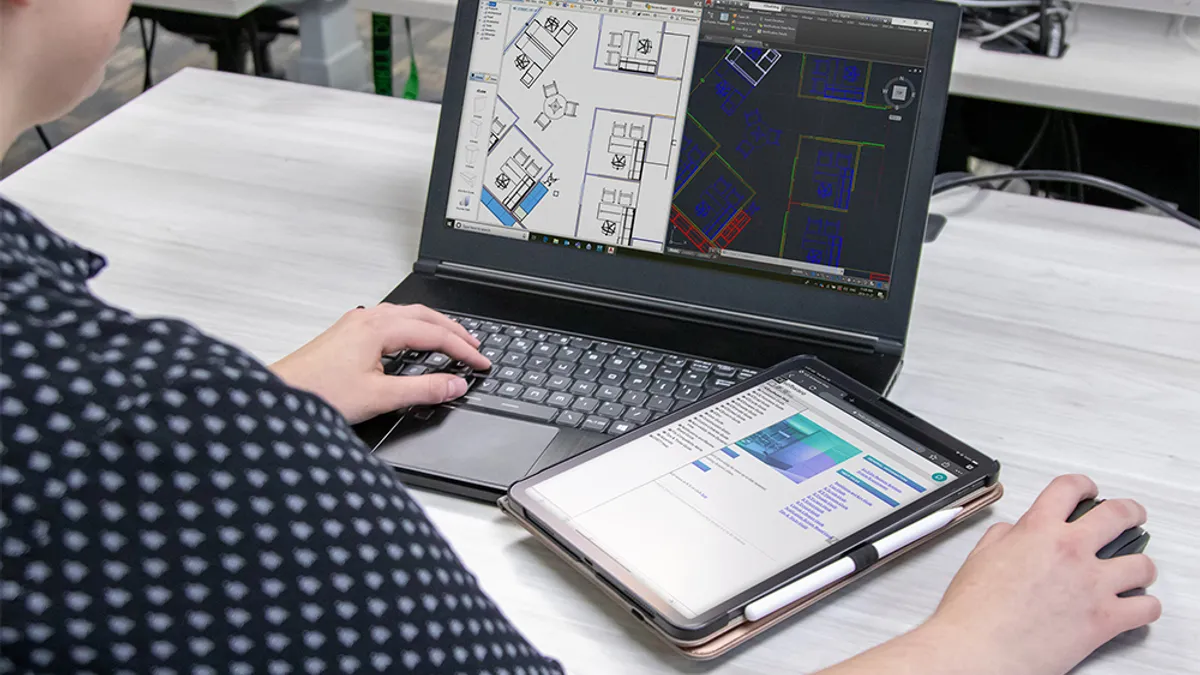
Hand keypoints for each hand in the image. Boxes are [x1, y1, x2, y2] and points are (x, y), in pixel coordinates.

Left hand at [269, 304, 489, 423]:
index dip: (462, 349)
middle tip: (475, 346)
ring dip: (433, 326)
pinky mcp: (346, 334)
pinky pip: (390, 321)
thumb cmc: (316, 393)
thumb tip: (454, 384)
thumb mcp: (379, 397)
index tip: (480, 362)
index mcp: (378, 328)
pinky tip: (413, 340)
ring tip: (452, 340)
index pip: (434, 334)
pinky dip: (413, 328)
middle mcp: (367, 319)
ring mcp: (355, 324)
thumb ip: (422, 389)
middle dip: (453, 331)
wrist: (276, 396)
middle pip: (423, 316)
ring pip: (406, 315)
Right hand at [922, 474, 1159, 674]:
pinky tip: (1136, 606)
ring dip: (1140, 566)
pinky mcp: (1105, 619)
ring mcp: (1092, 584)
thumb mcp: (979, 558)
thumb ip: (1004, 537)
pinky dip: (1145, 607)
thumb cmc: (973, 612)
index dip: (1083, 486)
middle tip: (1130, 516)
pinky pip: (1146, 608)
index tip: (1088, 491)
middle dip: (1130, 512)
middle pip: (1119, 515)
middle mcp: (1070, 551)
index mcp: (1038, 531)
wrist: (979, 651)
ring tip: (1134, 570)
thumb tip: (1016, 533)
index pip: (1070, 488)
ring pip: (1142, 564)